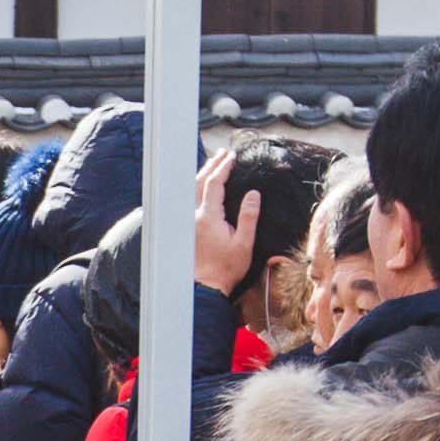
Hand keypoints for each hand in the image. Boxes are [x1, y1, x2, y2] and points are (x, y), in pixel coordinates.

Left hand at [189, 154, 262, 297]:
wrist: (204, 287)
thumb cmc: (226, 268)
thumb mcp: (244, 243)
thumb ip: (248, 216)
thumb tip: (254, 194)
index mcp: (208, 217)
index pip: (215, 184)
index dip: (224, 168)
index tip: (232, 157)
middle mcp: (194, 216)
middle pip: (200, 182)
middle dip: (211, 165)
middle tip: (222, 153)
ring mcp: (187, 222)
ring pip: (191, 190)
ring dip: (202, 174)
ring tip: (212, 164)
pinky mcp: (186, 229)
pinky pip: (188, 200)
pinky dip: (195, 188)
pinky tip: (201, 187)